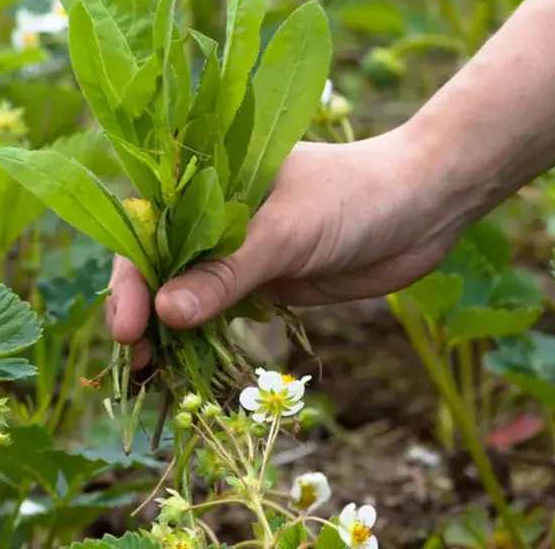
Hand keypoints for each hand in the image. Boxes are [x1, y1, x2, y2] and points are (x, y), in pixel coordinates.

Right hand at [105, 119, 482, 366]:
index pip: (148, 226)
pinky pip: (220, 310)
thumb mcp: (286, 232)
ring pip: (186, 292)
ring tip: (150, 374)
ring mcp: (240, 249)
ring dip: (165, 331)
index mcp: (209, 179)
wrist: (425, 206)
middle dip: (140, 311)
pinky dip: (199, 337)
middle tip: (136, 359)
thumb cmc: (354, 197)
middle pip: (158, 264)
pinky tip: (184, 366)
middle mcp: (215, 214)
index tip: (129, 323)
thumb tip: (165, 313)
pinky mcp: (266, 279)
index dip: (130, 275)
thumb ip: (227, 272)